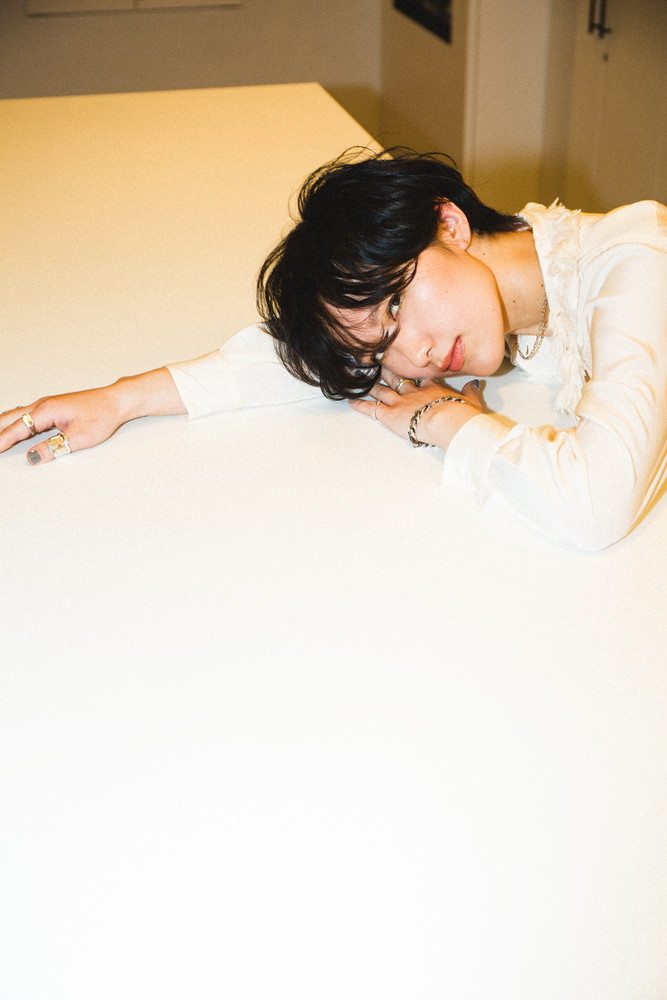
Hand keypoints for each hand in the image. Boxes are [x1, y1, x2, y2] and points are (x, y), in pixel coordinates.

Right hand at [0, 368, 186, 465]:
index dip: (1, 441)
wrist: (116, 401)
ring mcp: (46, 405)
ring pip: (16, 416)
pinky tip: (12, 430)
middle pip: (10, 418)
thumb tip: (32, 458)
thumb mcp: (79, 438)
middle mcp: (42, 405)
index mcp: (46, 411)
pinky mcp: (52, 408)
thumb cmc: (102, 415)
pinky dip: (15, 424)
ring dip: (4, 427)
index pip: (16, 428)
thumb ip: (53, 448)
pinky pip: (26, 415)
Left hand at [348, 374, 482, 448]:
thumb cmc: (461, 414)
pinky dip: (361, 405)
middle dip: (388, 370)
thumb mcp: (471, 401)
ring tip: (361, 378)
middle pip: (398, 378)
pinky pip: (372, 409)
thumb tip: (474, 384)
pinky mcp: (390, 414)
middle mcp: (414, 392)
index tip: (409, 366)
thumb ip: (471, 392)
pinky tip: (351, 401)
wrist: (448, 420)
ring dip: (372, 385)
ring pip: (382, 390)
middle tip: (379, 363)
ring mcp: (400, 401)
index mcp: (433, 388)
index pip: (421, 378)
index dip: (414, 372)